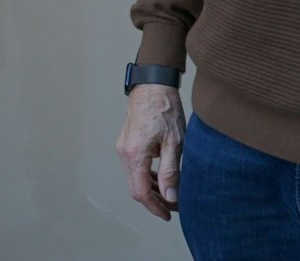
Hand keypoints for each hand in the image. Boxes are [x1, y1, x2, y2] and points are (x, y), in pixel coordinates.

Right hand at [116, 84, 184, 219]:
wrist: (152, 85)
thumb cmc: (165, 109)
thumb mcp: (174, 143)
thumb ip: (170, 172)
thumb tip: (170, 197)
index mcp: (135, 154)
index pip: (141, 192)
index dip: (155, 207)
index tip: (169, 214)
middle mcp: (124, 153)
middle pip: (137, 187)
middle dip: (155, 200)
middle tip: (176, 205)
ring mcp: (123, 147)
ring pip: (135, 177)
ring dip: (152, 189)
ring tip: (172, 193)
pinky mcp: (127, 143)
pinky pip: (135, 166)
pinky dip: (147, 176)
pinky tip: (161, 177)